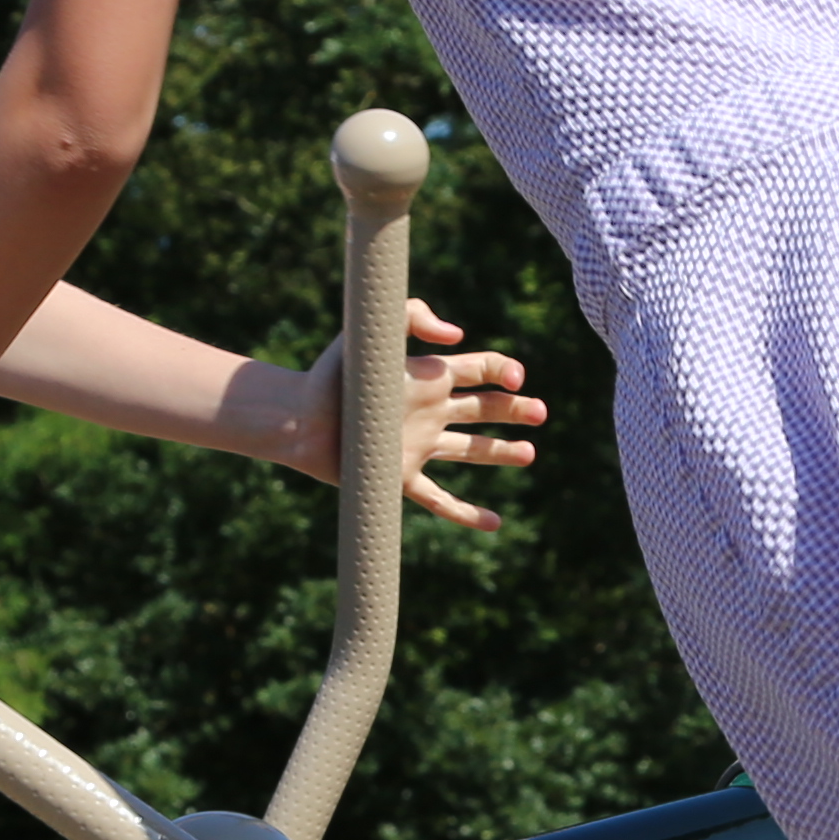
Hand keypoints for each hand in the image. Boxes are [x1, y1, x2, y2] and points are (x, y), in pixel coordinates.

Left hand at [281, 300, 551, 534]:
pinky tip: (493, 523)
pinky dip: (465, 513)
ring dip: (500, 453)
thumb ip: (412, 316)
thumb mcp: (371, 335)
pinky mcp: (399, 477)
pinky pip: (439, 499)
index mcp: (426, 377)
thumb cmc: (331, 376)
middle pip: (483, 409)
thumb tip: (458, 336)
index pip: (479, 369)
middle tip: (541, 413)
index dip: (504, 371)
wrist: (298, 421)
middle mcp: (427, 410)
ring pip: (469, 450)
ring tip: (529, 455)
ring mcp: (416, 446)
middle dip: (515, 410)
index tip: (517, 381)